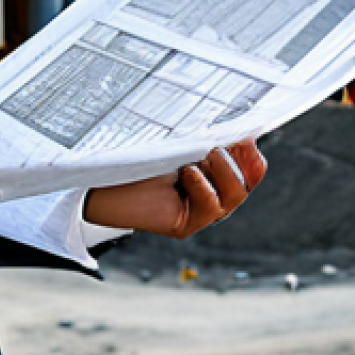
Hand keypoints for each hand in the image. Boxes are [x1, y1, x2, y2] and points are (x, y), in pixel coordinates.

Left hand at [82, 140, 265, 238]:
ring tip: (204, 155)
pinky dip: (203, 188)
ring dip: (223, 172)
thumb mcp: (178, 141)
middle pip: (245, 185)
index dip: (252, 155)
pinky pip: (209, 209)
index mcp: (211, 174)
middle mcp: (208, 195)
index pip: (249, 170)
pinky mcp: (184, 226)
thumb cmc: (137, 153)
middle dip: (238, 162)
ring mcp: (197, 213)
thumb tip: (240, 128)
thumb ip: (206, 137)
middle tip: (215, 146)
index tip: (246, 137)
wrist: (102, 176)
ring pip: (233, 197)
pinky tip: (188, 174)